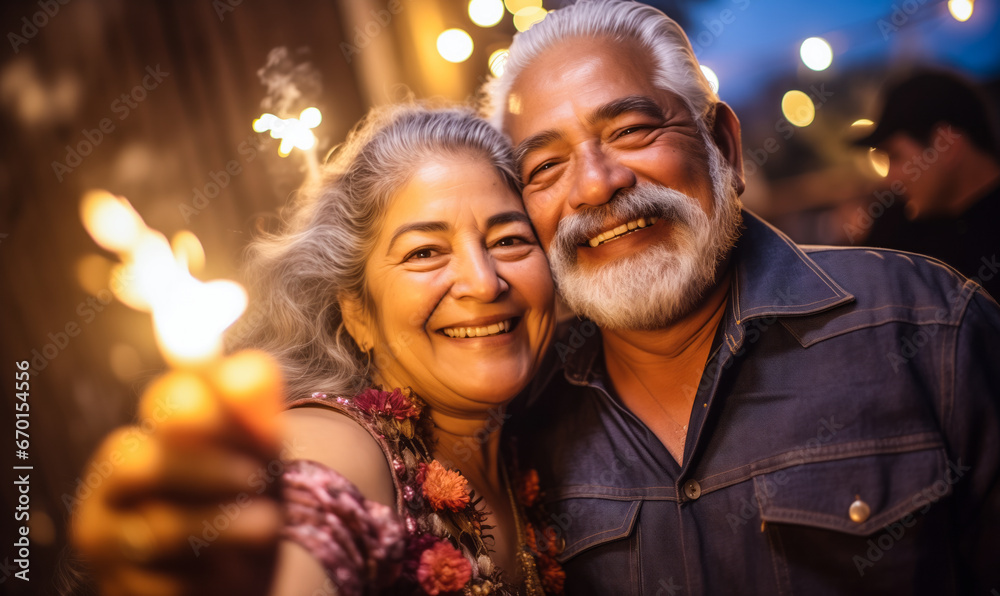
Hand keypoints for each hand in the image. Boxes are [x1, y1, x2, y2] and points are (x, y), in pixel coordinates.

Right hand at [71, 351, 285, 595]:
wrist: (236, 573)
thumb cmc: (244, 497)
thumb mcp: (259, 450)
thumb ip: (256, 410)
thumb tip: (255, 371)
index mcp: (151, 429)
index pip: (169, 397)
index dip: (215, 408)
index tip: (265, 428)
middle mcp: (113, 480)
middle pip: (134, 460)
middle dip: (204, 468)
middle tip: (257, 478)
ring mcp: (109, 539)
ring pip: (155, 529)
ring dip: (222, 525)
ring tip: (269, 524)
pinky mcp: (121, 590)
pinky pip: (163, 584)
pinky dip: (210, 576)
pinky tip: (235, 571)